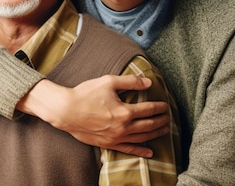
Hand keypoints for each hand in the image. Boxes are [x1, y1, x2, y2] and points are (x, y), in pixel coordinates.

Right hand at [18, 75, 169, 156]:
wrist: (65, 110)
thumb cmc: (85, 94)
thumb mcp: (108, 82)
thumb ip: (130, 82)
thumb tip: (148, 82)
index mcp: (124, 111)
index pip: (148, 109)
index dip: (159, 107)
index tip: (166, 105)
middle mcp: (123, 127)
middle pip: (148, 125)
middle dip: (161, 121)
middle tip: (168, 117)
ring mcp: (116, 138)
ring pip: (142, 138)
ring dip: (155, 134)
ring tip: (164, 130)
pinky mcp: (108, 144)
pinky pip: (128, 150)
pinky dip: (141, 151)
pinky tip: (150, 152)